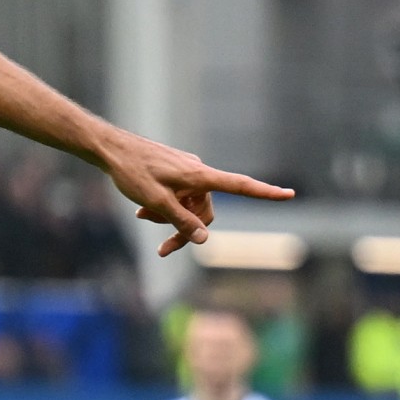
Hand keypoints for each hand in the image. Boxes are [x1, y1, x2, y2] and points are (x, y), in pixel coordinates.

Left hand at [96, 131, 294, 257]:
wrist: (110, 148)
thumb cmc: (132, 172)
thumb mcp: (156, 201)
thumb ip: (181, 220)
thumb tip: (205, 239)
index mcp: (199, 176)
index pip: (240, 185)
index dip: (265, 192)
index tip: (289, 194)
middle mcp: (197, 172)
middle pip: (206, 210)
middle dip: (186, 229)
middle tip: (163, 250)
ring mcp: (186, 171)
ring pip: (189, 204)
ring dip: (171, 217)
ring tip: (143, 217)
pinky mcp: (175, 171)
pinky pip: (178, 195)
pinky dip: (165, 205)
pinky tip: (142, 211)